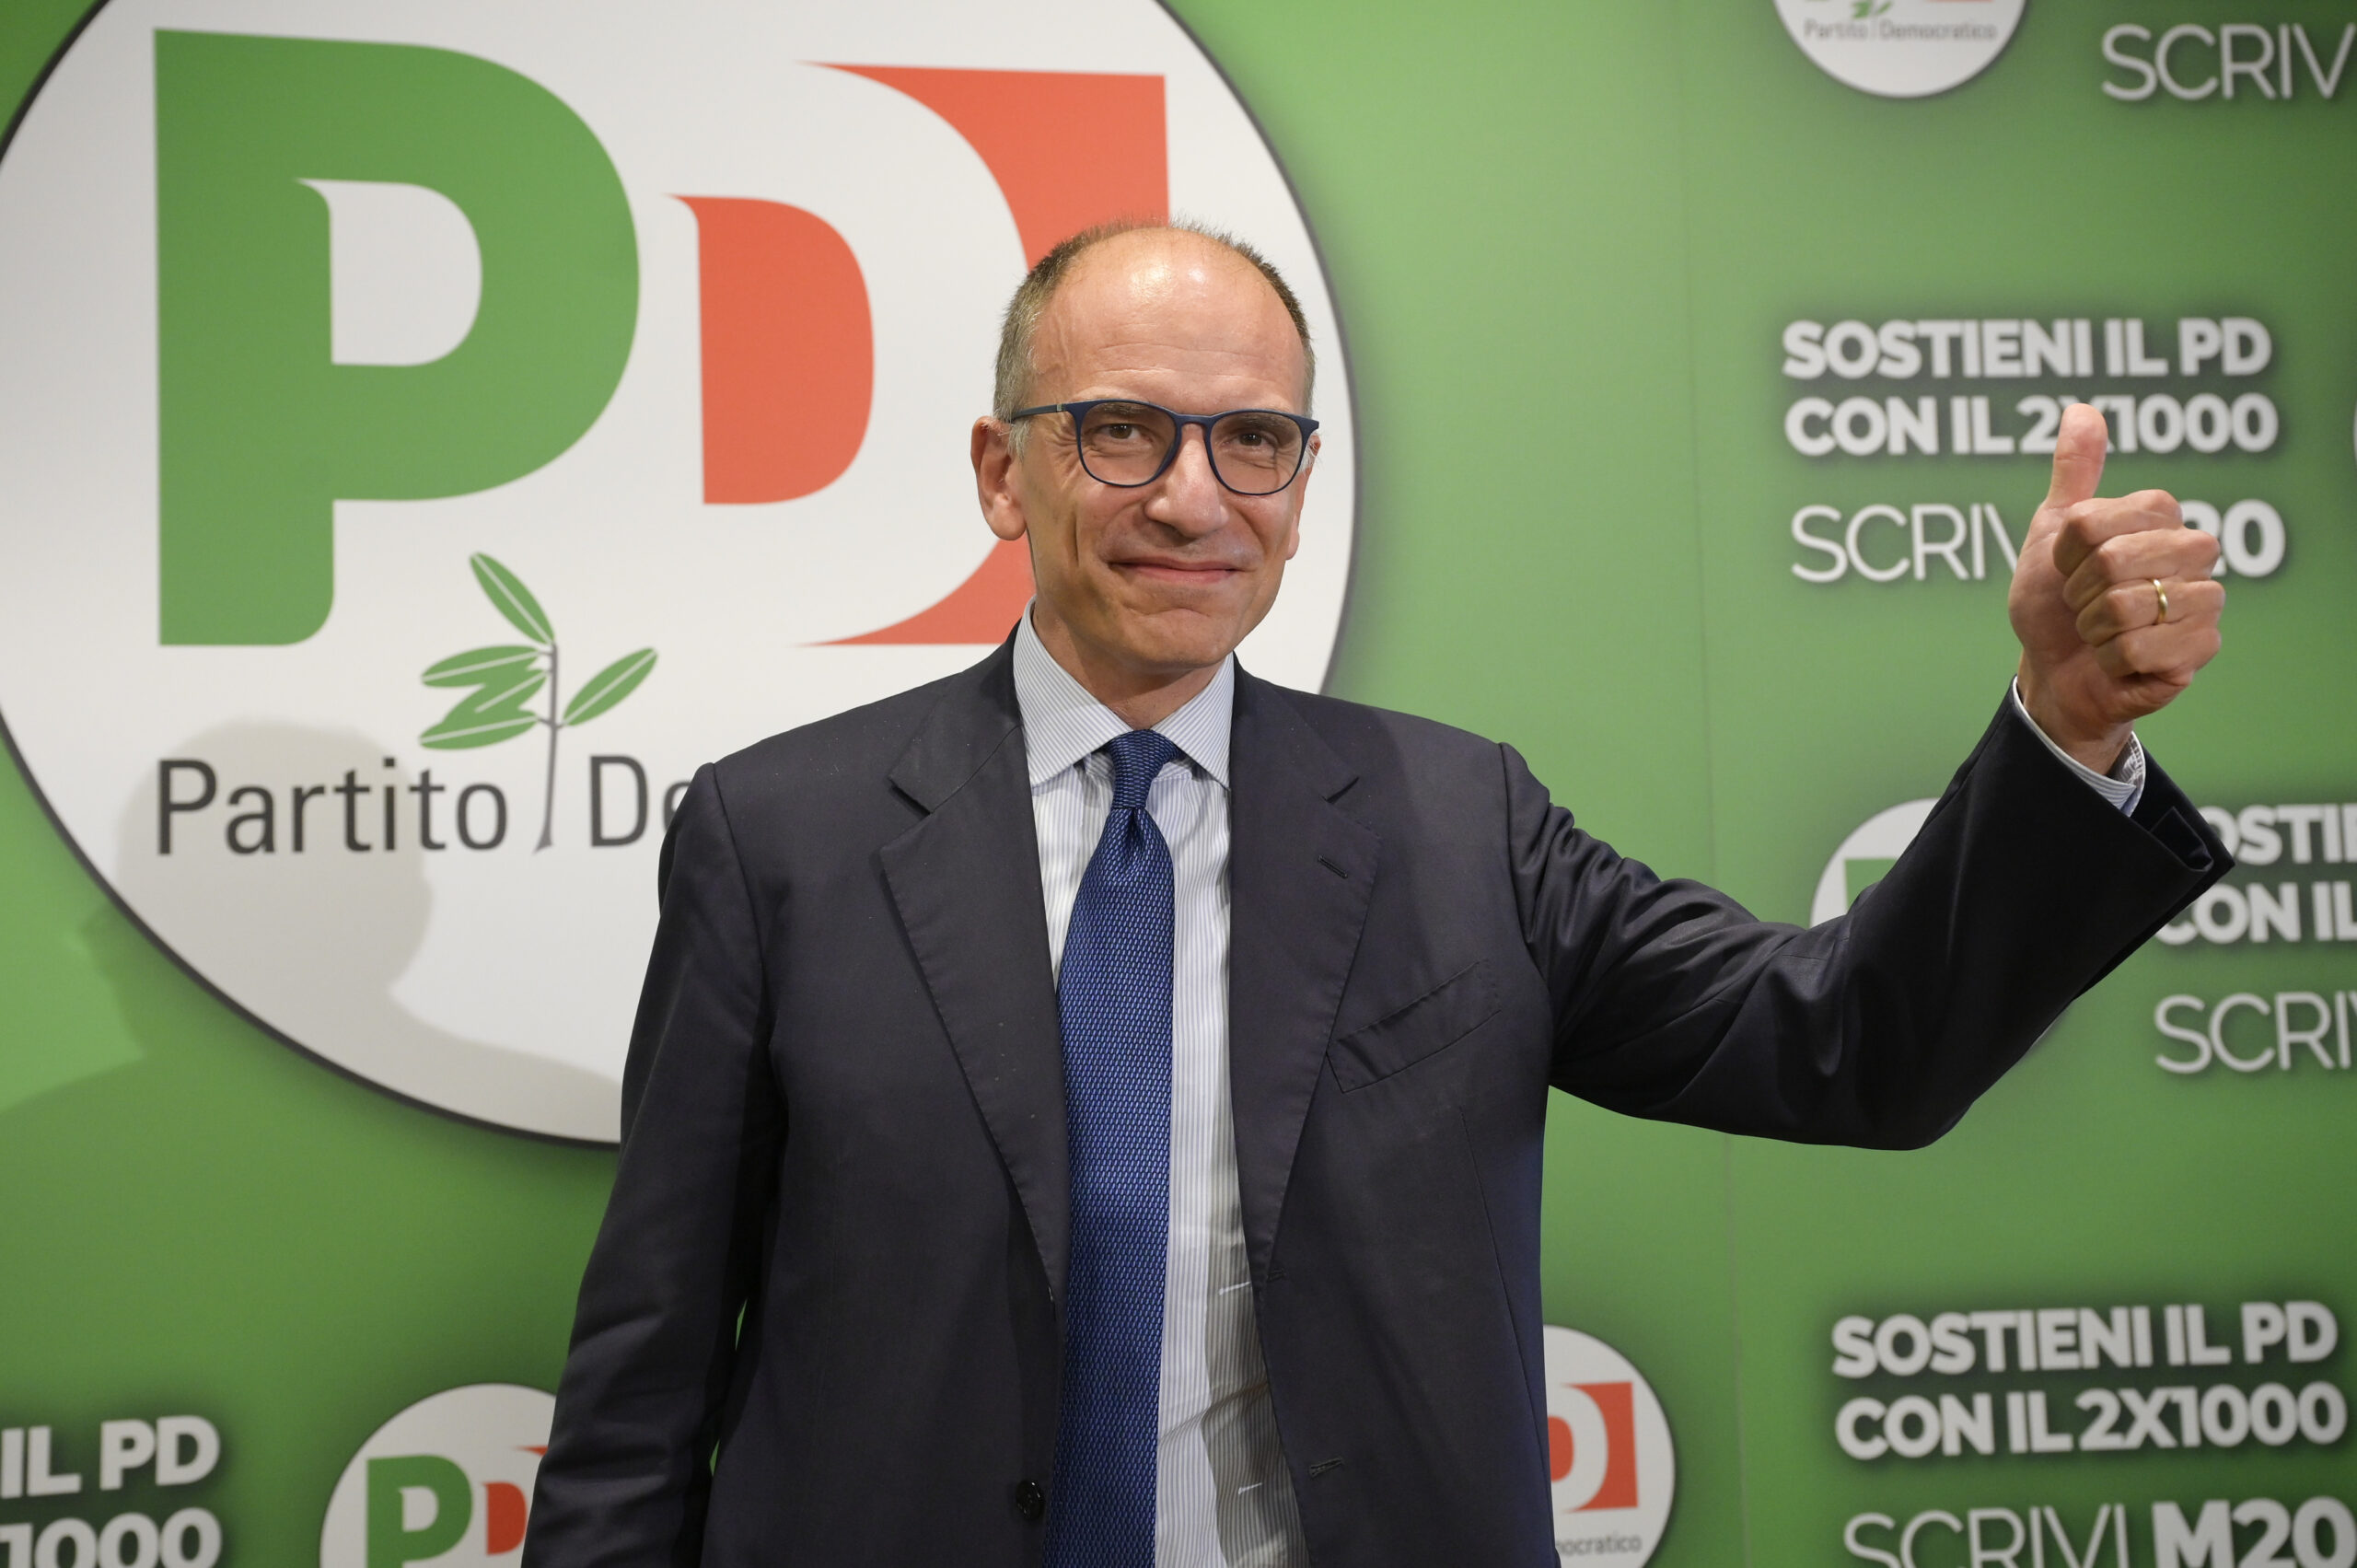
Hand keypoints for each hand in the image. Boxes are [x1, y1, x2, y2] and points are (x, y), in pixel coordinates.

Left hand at [2008, 403, 2222, 772]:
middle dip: (2079, 591)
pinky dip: (2112, 658)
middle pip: (2115, 559)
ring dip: (2093, 627)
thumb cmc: (2054, 602)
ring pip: (2128, 605)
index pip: (2099, 521)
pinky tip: (2119, 659)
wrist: (2053, 670)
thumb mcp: (2052, 533)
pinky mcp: (2202, 647)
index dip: (2067, 552)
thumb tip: (2081, 411)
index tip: (2069, 566)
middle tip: (2083, 604)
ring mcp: (2204, 599)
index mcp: (2160, 516)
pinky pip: (2141, 647)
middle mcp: (2194, 551)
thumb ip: (2072, 474)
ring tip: (2100, 631)